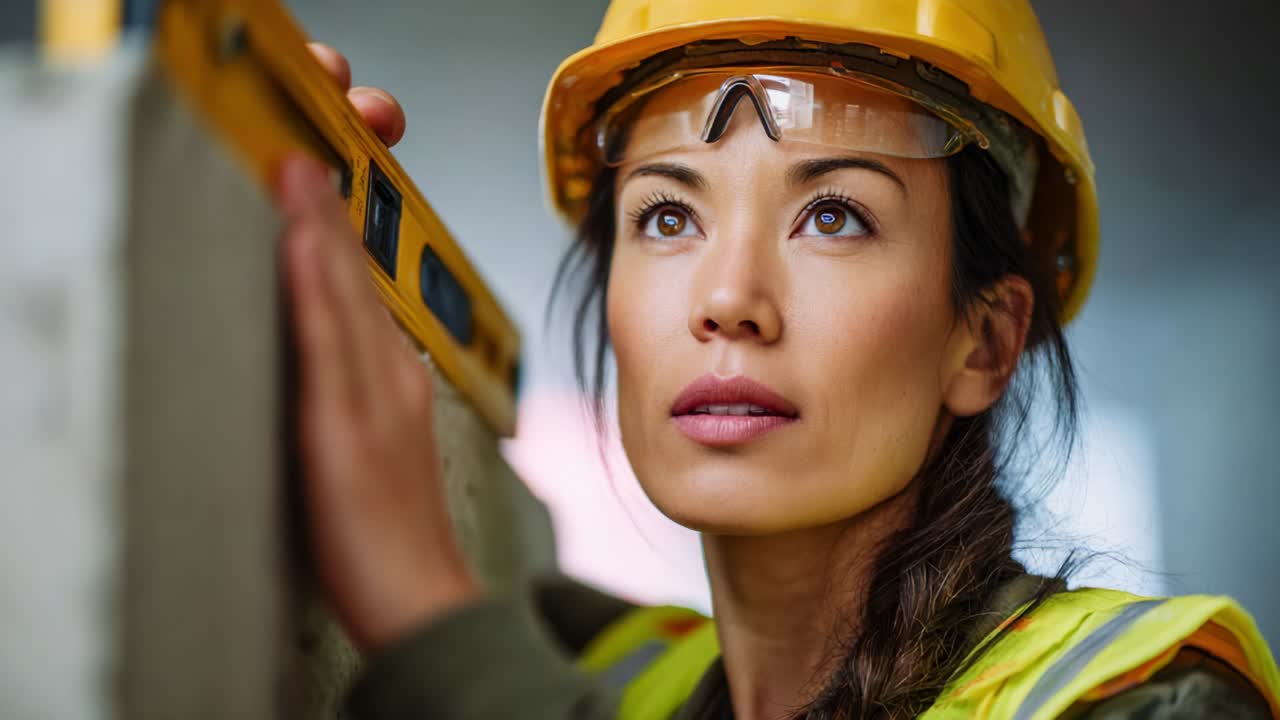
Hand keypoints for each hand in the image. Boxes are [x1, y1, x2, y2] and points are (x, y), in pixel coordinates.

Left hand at [271, 44, 479, 653]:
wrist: (422, 597)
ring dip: (320, 230)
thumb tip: (337, 355)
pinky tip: (301, 245)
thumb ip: (361, 396)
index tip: (316, 176)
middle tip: (306, 148)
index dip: (338, 228)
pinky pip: (330, 343)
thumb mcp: (379, 449)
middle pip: (357, 281)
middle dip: (328, 208)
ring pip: (344, 299)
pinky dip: (316, 286)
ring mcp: (372, 400)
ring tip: (296, 173)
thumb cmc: (396, 532)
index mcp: (395, 382)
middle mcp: (389, 379)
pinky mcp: (347, 430)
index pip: (364, 290)